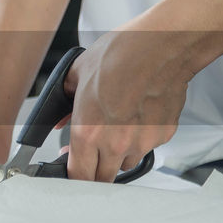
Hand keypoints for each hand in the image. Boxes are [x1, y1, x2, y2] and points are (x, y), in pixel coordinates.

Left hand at [63, 27, 195, 181]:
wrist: (162, 46)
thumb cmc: (123, 53)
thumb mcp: (78, 73)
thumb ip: (64, 101)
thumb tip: (59, 118)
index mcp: (89, 130)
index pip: (78, 175)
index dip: (73, 173)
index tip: (72, 166)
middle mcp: (115, 143)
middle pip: (102, 177)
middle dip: (95, 167)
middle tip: (94, 149)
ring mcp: (141, 142)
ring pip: (125, 163)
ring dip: (119, 154)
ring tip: (119, 125)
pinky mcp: (162, 136)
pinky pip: (146, 147)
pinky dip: (140, 138)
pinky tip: (138, 115)